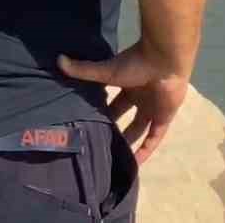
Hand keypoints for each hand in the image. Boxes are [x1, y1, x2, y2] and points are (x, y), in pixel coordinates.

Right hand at [59, 41, 190, 164]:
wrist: (165, 59)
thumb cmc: (136, 62)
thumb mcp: (106, 71)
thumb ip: (83, 69)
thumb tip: (59, 60)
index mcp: (127, 84)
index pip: (113, 103)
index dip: (103, 113)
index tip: (89, 126)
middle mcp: (141, 96)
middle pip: (126, 118)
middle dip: (114, 130)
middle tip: (99, 146)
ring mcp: (154, 107)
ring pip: (140, 129)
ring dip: (128, 142)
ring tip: (113, 159)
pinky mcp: (165, 117)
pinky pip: (155, 138)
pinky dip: (145, 150)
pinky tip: (134, 164)